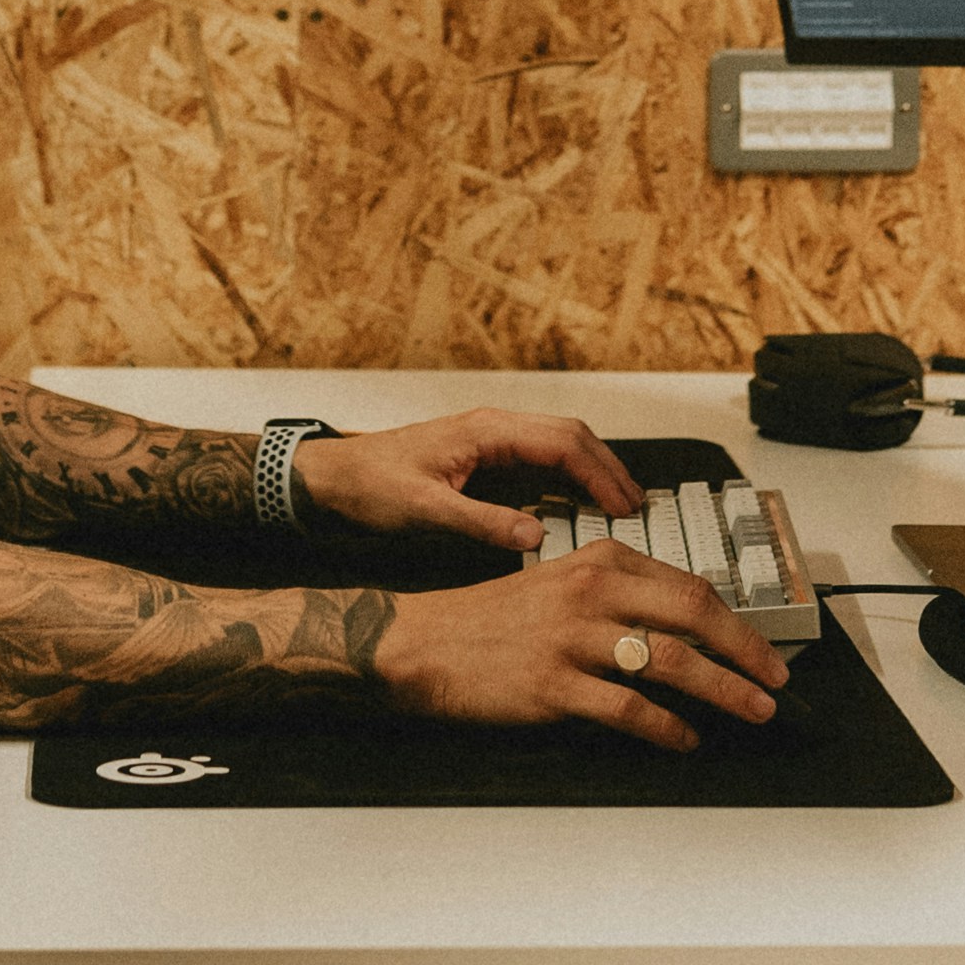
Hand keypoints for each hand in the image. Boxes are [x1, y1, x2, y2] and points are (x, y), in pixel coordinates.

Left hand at [294, 410, 643, 551]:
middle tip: (636, 507)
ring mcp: (491, 444)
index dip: (600, 472)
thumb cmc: (367, 486)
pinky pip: (539, 465)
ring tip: (620, 509)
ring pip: (559, 448)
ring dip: (592, 473)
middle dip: (608, 469)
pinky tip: (579, 510)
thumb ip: (480, 523)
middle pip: (571, 437)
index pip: (562, 442)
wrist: (328, 481)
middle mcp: (494, 429)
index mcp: (486, 431)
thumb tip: (536, 534)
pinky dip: (568, 483)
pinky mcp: (484, 463)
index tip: (624, 505)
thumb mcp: (422, 510)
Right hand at [371, 541, 787, 753]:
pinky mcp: (554, 686)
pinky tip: (684, 740)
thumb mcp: (561, 583)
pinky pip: (627, 709)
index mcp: (600, 561)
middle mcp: (591, 593)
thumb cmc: (493, 617)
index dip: (737, 623)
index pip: (690, 587)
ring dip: (723, 691)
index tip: (763, 650)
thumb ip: (620, 597)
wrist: (424, 641)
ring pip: (671, 662)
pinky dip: (666, 728)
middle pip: (693, 616)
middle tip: (775, 682)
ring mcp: (573, 639)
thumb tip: (685, 630)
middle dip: (746, 653)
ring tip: (751, 712)